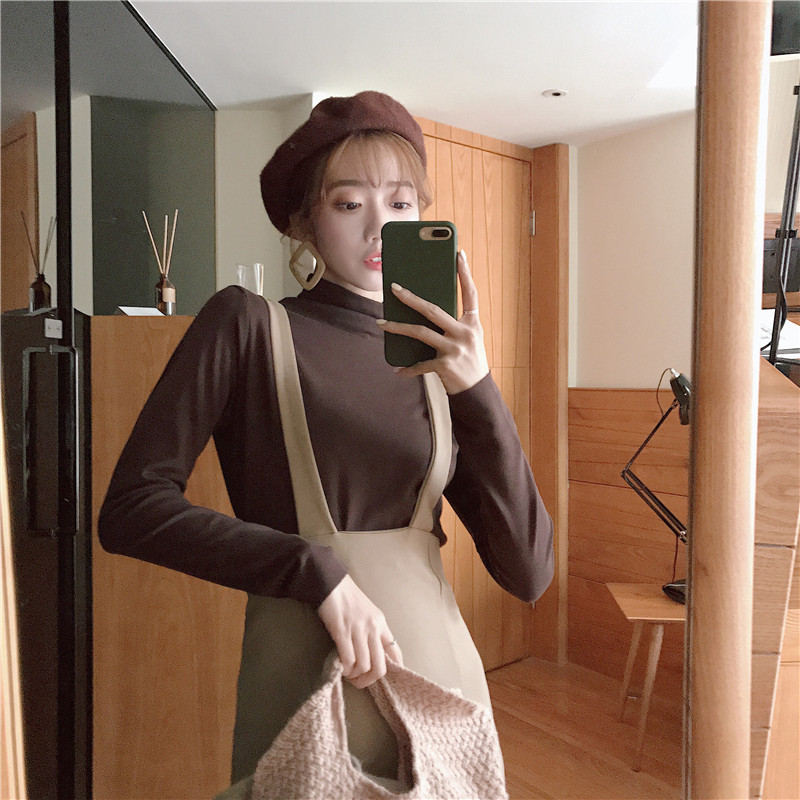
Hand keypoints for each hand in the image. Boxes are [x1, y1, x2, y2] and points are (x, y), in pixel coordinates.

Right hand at [316, 575, 402, 687]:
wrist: (331, 583)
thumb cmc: (348, 598)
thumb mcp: (367, 614)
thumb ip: (372, 631)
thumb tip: (373, 653)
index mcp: (381, 623)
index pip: (395, 651)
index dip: (395, 669)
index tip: (388, 680)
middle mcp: (373, 628)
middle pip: (380, 666)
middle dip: (370, 679)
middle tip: (360, 682)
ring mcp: (358, 630)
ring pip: (364, 665)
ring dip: (355, 675)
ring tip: (348, 673)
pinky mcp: (342, 631)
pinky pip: (348, 659)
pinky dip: (345, 669)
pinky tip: (341, 668)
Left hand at [378, 250, 489, 393]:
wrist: (478, 392)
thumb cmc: (469, 362)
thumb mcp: (467, 340)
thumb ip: (451, 325)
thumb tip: (423, 309)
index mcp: (473, 324)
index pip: (470, 293)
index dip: (465, 273)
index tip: (458, 254)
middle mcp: (466, 333)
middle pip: (434, 310)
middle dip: (411, 298)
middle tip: (394, 288)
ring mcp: (455, 349)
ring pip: (420, 333)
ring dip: (397, 328)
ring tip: (380, 323)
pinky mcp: (446, 366)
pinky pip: (421, 365)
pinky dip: (408, 369)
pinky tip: (398, 370)